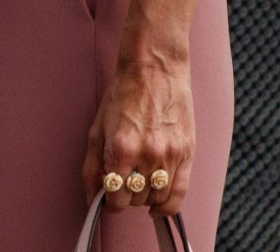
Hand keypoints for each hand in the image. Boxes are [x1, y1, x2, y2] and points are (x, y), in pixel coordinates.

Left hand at [85, 55, 194, 216]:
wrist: (154, 72)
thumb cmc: (122, 98)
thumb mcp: (96, 129)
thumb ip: (92, 166)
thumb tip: (92, 196)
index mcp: (121, 149)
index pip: (116, 196)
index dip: (110, 202)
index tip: (108, 198)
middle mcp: (148, 156)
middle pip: (136, 199)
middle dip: (126, 197)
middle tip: (121, 185)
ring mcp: (170, 156)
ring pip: (157, 198)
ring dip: (144, 199)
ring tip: (138, 186)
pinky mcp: (187, 154)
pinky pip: (179, 193)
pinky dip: (167, 206)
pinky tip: (157, 207)